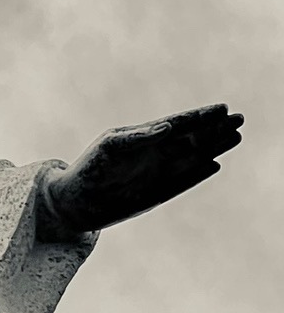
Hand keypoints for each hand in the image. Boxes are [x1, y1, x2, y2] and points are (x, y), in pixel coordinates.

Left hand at [39, 103, 243, 240]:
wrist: (73, 203)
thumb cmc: (88, 168)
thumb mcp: (110, 146)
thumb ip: (138, 137)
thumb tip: (167, 128)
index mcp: (145, 136)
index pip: (180, 123)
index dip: (201, 116)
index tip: (223, 109)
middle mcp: (155, 153)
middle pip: (193, 138)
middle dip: (216, 129)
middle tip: (240, 120)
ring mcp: (157, 174)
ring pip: (192, 158)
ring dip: (213, 148)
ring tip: (236, 138)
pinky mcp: (154, 195)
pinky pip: (181, 183)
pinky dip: (196, 175)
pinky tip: (214, 165)